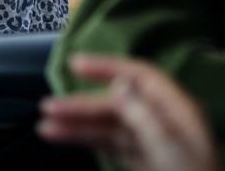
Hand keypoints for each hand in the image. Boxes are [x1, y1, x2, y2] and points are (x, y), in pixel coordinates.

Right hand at [38, 55, 220, 170]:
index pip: (140, 76)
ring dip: (79, 125)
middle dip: (83, 105)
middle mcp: (165, 121)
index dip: (108, 67)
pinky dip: (89, 141)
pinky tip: (67, 137)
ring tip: (46, 126)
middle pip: (119, 104)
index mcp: (178, 109)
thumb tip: (119, 84)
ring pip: (111, 127)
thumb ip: (142, 115)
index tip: (76, 64)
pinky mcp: (144, 163)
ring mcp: (154, 143)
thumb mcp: (167, 146)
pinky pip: (112, 146)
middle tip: (48, 107)